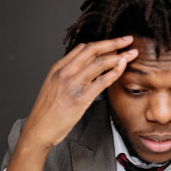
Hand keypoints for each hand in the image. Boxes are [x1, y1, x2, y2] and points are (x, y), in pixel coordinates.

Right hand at [5, 36, 138, 170]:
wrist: (38, 130)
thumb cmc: (46, 113)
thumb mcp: (52, 87)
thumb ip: (66, 77)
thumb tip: (84, 71)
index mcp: (57, 69)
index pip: (81, 49)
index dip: (100, 44)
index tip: (113, 45)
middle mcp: (64, 73)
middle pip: (92, 50)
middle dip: (113, 43)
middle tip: (127, 40)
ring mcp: (72, 84)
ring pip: (99, 63)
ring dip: (119, 56)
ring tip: (132, 54)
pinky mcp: (80, 98)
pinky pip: (102, 81)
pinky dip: (115, 72)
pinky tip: (123, 68)